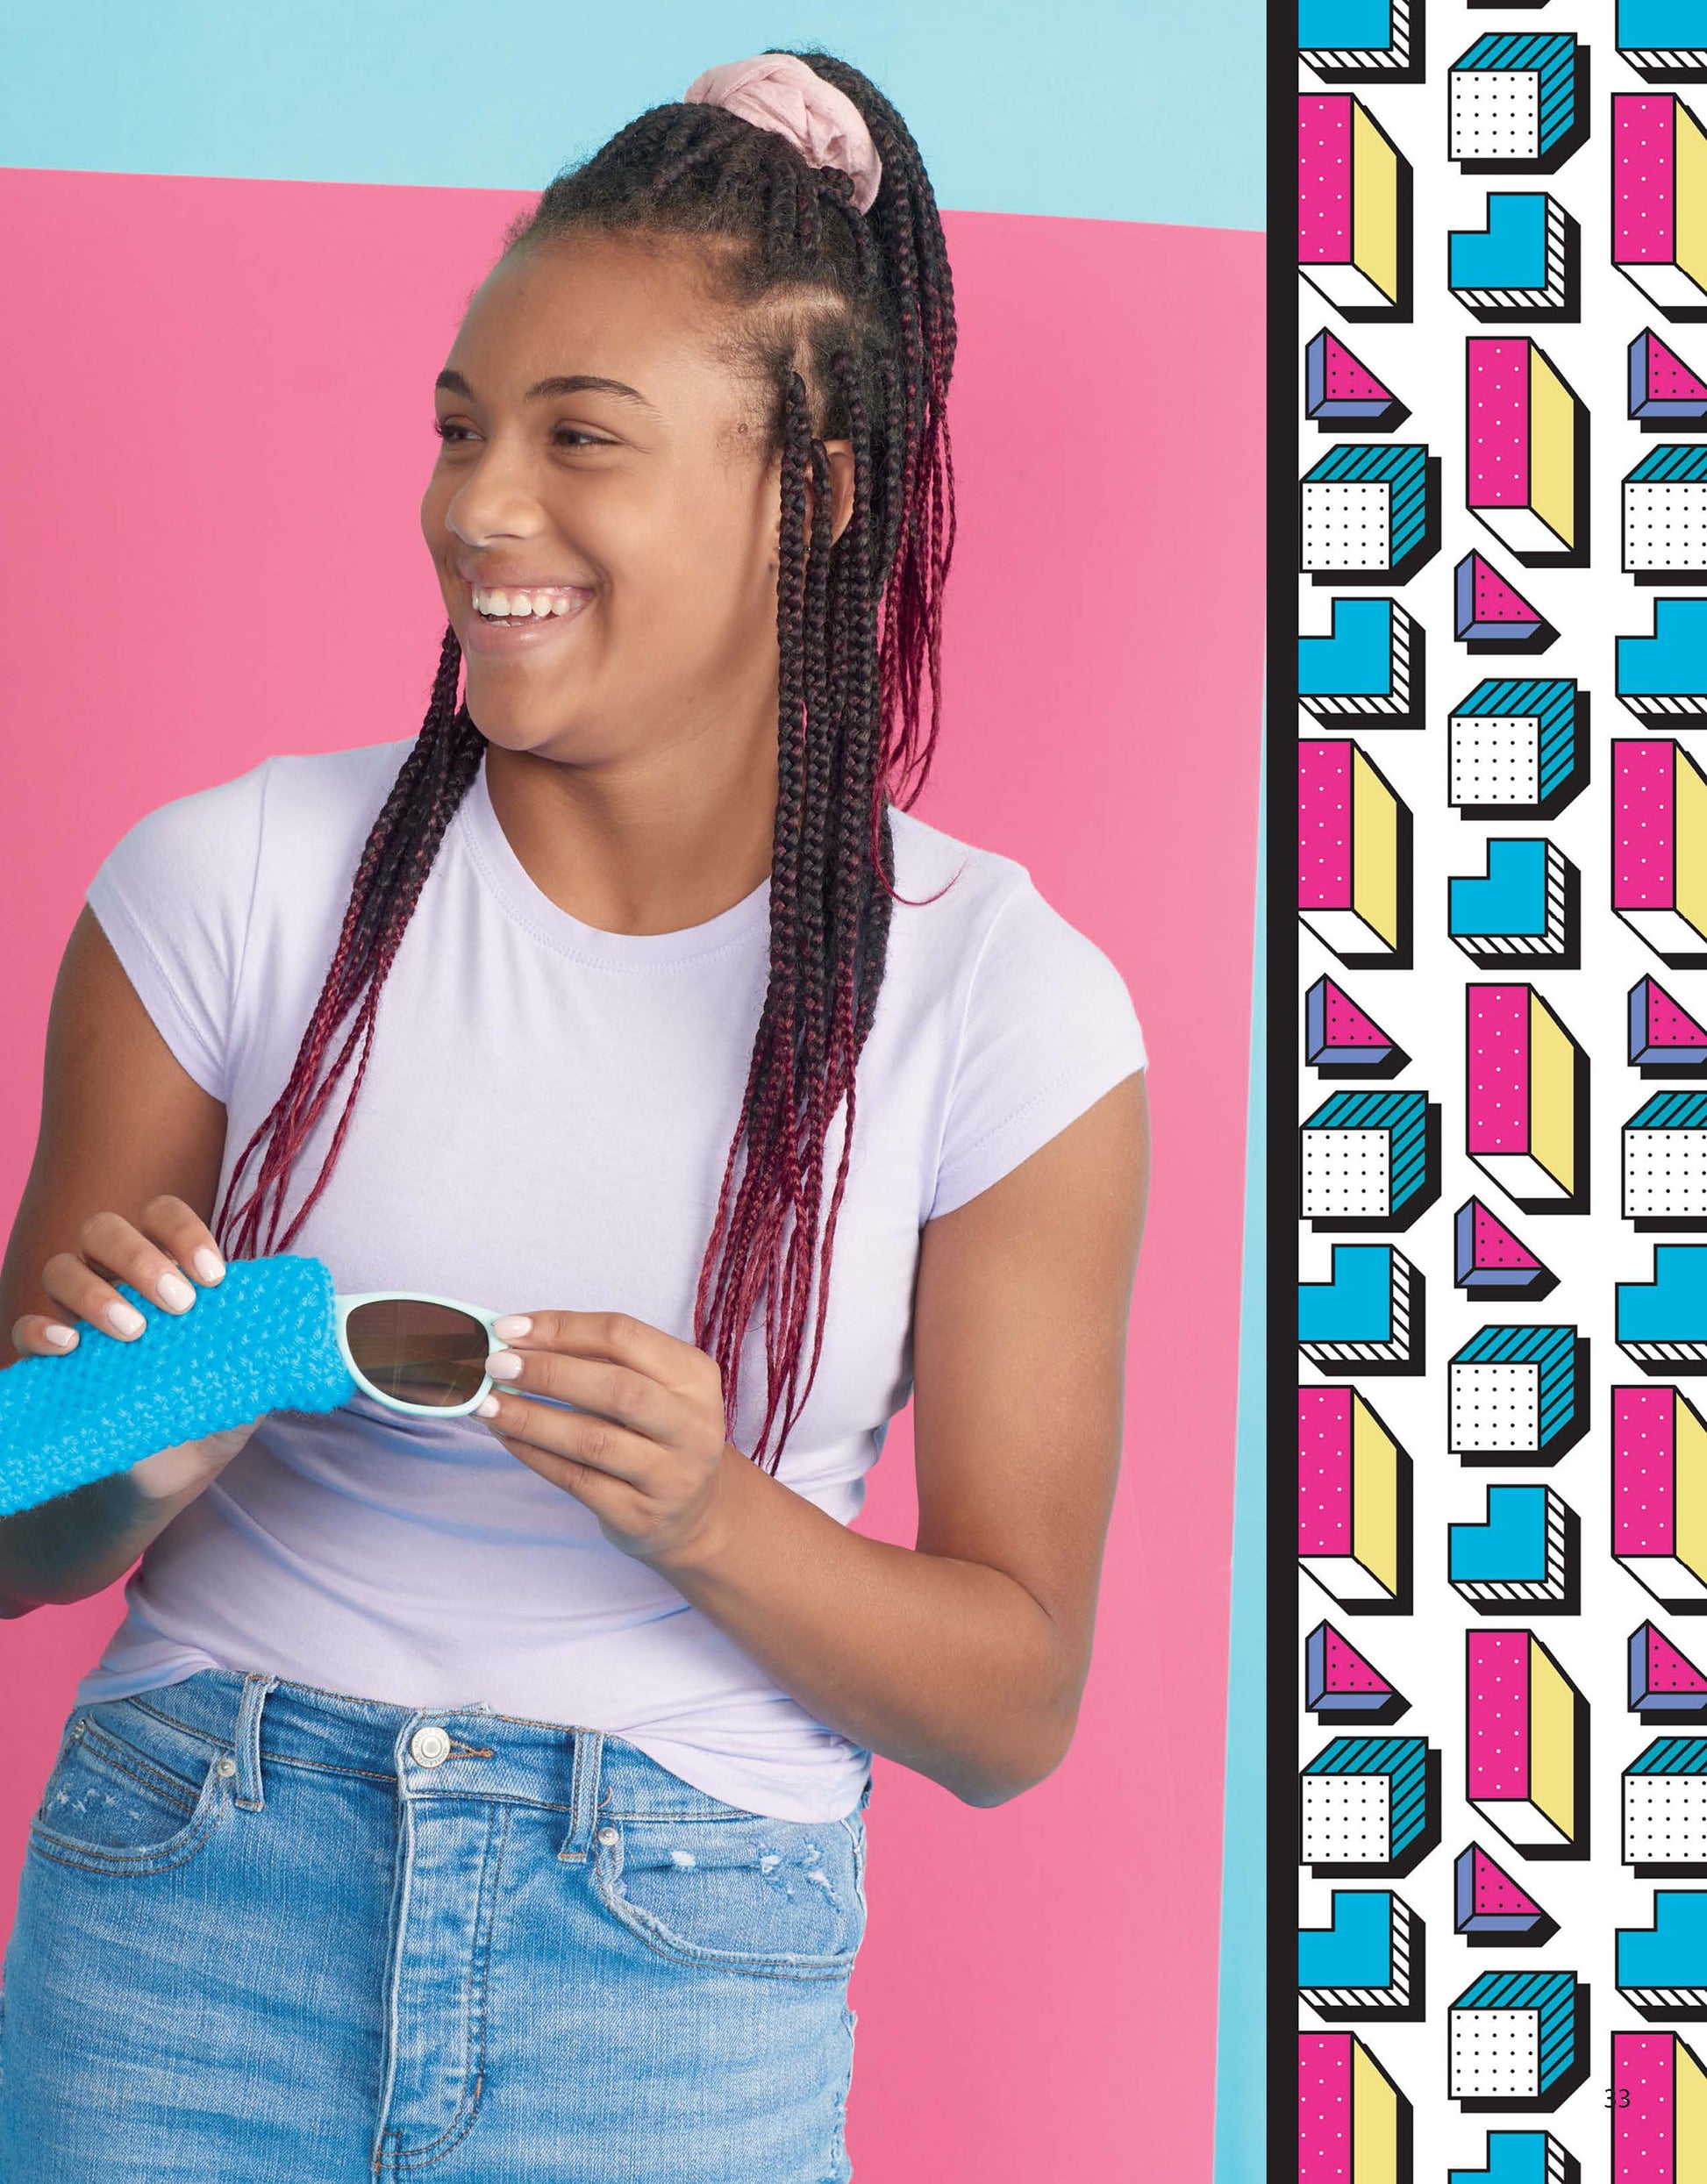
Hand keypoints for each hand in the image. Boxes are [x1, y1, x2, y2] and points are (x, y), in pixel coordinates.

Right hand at [8, 1193, 264, 1503]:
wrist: (178, 1470)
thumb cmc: (218, 1405)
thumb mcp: (254, 1376)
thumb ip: (275, 1348)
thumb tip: (330, 1338)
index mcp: (169, 1270)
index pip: (163, 1216)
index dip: (184, 1231)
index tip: (212, 1277)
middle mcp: (119, 1281)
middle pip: (104, 1229)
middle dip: (140, 1257)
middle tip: (177, 1304)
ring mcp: (80, 1317)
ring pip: (62, 1269)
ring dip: (97, 1292)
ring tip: (135, 1332)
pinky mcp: (51, 1360)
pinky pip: (27, 1328)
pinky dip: (42, 1330)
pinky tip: (70, 1346)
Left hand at [476, 1310, 731, 1565]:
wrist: (693, 1512)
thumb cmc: (656, 1433)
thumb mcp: (651, 1387)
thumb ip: (597, 1360)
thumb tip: (518, 1341)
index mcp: (695, 1376)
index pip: (625, 1336)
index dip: (563, 1328)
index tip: (510, 1328)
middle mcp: (692, 1424)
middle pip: (617, 1388)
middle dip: (548, 1372)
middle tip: (496, 1365)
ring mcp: (670, 1474)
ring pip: (593, 1440)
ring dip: (531, 1418)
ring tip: (487, 1404)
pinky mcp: (640, 1515)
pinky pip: (577, 1481)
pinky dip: (534, 1455)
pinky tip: (507, 1437)